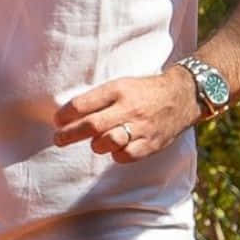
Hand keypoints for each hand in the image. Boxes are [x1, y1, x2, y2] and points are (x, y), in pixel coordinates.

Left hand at [53, 65, 200, 162]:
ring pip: (108, 142)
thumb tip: (70, 115)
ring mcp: (141, 127)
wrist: (181, 96)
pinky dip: (116, 155)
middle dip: (70, 134)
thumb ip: (99, 98)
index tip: (57, 120)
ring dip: (95, 145)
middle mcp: (129, 108)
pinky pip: (126, 156)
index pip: (84, 103)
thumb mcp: (121, 84)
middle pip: (92, 125)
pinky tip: (115, 150)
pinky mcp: (152, 143)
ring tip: (94, 143)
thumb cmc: (143, 91)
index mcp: (118, 90)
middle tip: (58, 139)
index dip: (66, 114)